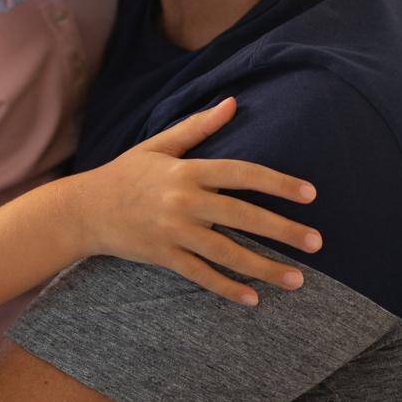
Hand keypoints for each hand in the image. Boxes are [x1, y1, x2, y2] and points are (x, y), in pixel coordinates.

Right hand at [71, 98, 320, 306]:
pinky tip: (254, 298)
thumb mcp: (159, 145)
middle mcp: (183, 200)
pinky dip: (228, 288)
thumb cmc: (125, 173)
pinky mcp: (163, 256)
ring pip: (227, 253)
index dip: (277, 183)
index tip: (309, 194)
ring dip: (265, 267)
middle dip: (283, 231)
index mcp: (186, 170)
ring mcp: (173, 231)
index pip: (241, 173)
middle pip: (242, 216)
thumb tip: (232, 103)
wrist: (84, 208)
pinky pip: (201, 275)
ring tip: (297, 279)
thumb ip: (198, 126)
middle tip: (317, 242)